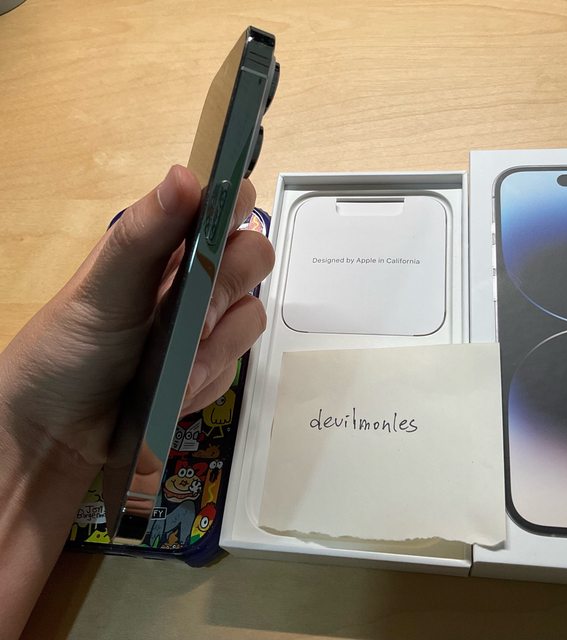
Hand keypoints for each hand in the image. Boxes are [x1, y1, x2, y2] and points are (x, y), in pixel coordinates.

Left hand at [0, 164, 273, 478]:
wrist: (62, 435)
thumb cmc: (70, 349)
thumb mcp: (102, 287)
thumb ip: (143, 234)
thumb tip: (185, 176)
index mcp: (166, 244)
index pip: (223, 204)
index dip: (236, 204)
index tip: (227, 225)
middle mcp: (195, 278)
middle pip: (254, 257)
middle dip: (228, 286)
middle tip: (191, 313)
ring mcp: (208, 325)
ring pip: (251, 316)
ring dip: (214, 344)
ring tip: (171, 363)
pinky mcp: (215, 367)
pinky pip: (238, 364)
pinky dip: (207, 378)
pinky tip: (174, 387)